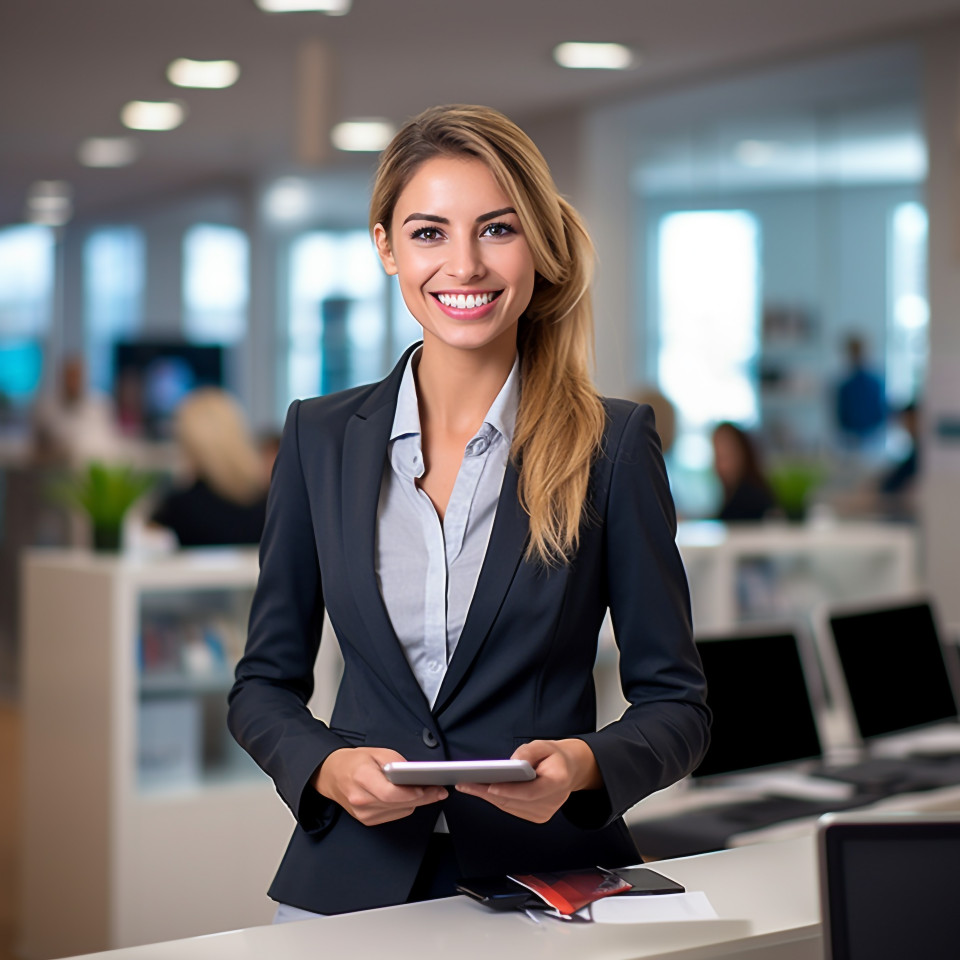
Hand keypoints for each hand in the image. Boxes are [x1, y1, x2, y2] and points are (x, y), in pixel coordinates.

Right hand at [313, 747, 446, 825]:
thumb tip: (415, 773)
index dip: (412, 793)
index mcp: (361, 778)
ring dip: (415, 802)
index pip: (390, 793)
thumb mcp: (377, 752)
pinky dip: (404, 806)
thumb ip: (397, 762)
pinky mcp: (367, 821)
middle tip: (439, 789)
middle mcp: (361, 800)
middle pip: (399, 804)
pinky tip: (409, 797)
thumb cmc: (353, 762)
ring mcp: (363, 813)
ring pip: (400, 811)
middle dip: (423, 797)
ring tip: (428, 790)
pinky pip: (394, 815)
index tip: (429, 788)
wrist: (332, 775)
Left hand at [455, 739, 601, 823]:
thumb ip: (529, 752)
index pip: (530, 792)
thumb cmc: (554, 756)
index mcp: (559, 782)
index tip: (489, 785)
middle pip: (515, 801)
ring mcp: (545, 812)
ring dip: (487, 797)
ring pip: (510, 806)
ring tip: (467, 786)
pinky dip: (495, 799)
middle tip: (465, 783)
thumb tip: (511, 763)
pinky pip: (511, 808)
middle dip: (487, 792)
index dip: (509, 790)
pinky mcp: (537, 816)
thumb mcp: (545, 745)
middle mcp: (552, 802)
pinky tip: (480, 790)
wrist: (568, 770)